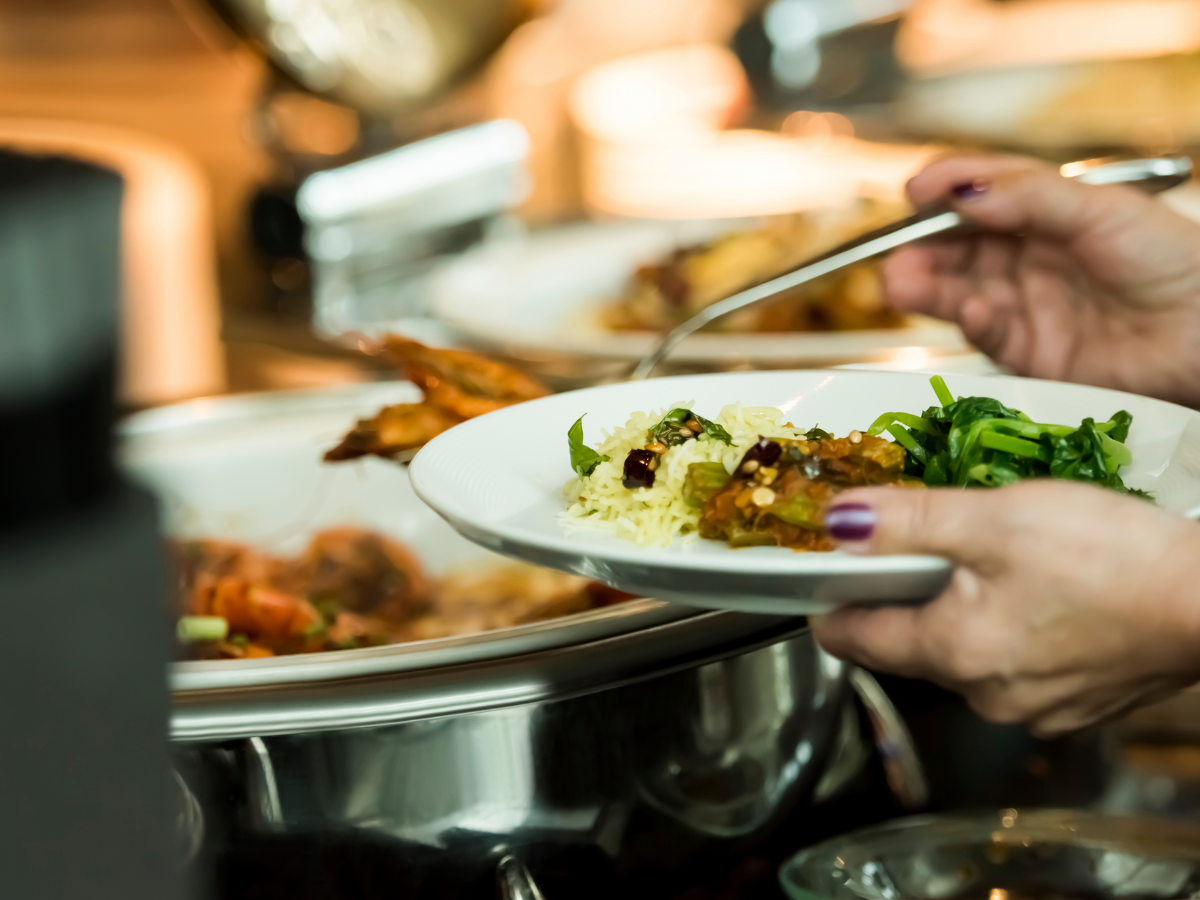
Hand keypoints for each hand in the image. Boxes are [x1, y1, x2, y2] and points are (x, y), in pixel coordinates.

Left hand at [811, 481, 1199, 735]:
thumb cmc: (1110, 556)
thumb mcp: (993, 518)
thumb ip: (906, 521)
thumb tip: (836, 522)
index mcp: (950, 651)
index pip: (851, 639)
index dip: (830, 600)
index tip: (826, 571)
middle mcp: (983, 695)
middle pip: (907, 645)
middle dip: (905, 596)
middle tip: (920, 545)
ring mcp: (1032, 708)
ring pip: (964, 654)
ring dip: (962, 611)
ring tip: (990, 561)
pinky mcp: (1075, 705)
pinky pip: (1015, 665)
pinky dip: (1011, 630)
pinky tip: (1040, 594)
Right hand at [884, 155, 1199, 407]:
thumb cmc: (1170, 260)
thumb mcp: (1100, 209)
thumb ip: (1030, 198)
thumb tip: (962, 193)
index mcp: (1046, 212)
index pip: (980, 194)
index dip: (944, 190)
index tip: (914, 191)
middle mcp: (1029, 257)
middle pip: (956, 247)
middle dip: (920, 248)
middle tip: (895, 255)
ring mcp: (1026, 304)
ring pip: (959, 291)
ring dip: (927, 286)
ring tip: (900, 284)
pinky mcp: (1029, 353)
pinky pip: (988, 334)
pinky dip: (972, 322)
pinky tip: (971, 311)